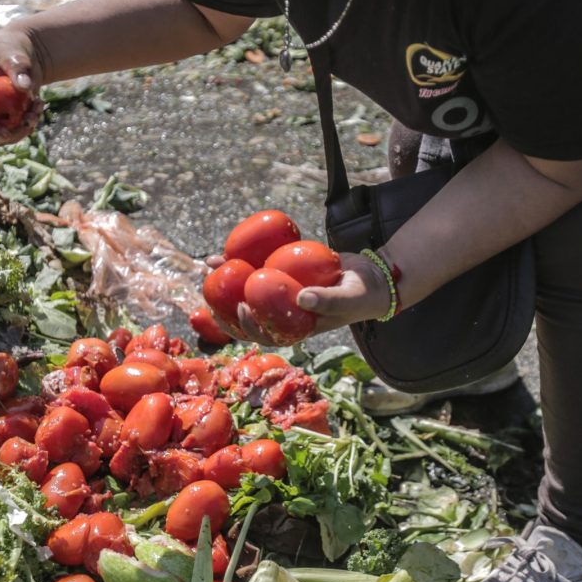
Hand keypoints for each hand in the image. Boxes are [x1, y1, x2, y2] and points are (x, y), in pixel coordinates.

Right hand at [0, 27, 44, 145]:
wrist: (22, 60)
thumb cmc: (13, 50)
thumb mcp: (15, 54)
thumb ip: (18, 68)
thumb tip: (24, 87)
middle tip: (9, 132)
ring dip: (14, 132)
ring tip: (34, 111)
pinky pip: (8, 135)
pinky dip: (24, 128)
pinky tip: (37, 109)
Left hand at [203, 252, 391, 345]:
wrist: (372, 276)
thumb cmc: (362, 294)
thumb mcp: (348, 299)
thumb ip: (327, 301)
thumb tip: (300, 297)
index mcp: (294, 329)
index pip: (264, 334)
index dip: (246, 327)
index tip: (239, 308)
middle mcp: (283, 314)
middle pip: (246, 313)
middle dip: (223, 303)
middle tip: (209, 288)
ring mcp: (281, 293)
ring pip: (248, 289)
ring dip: (227, 278)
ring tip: (211, 262)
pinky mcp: (284, 274)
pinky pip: (260, 267)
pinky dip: (246, 258)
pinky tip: (231, 247)